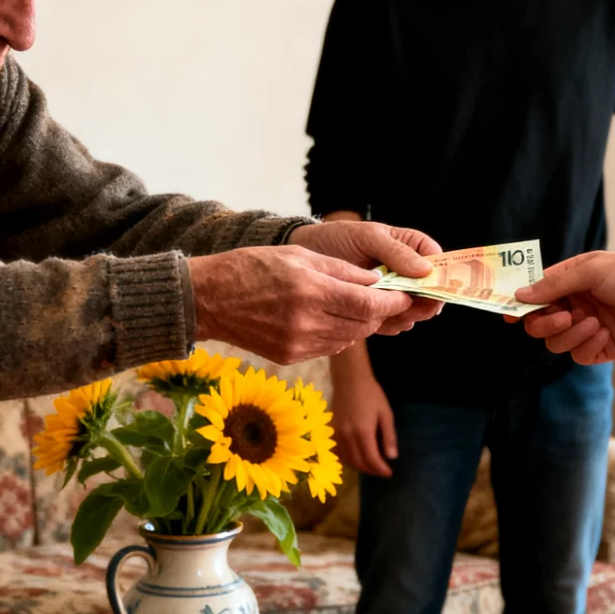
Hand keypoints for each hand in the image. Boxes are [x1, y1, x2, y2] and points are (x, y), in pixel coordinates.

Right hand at [188, 245, 416, 363]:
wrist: (209, 299)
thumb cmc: (252, 267)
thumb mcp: (299, 256)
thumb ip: (341, 271)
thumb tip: (376, 282)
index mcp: (311, 291)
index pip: (368, 302)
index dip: (392, 301)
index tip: (405, 296)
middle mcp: (307, 322)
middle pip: (363, 324)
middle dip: (378, 312)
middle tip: (384, 299)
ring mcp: (298, 344)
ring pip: (348, 339)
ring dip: (359, 324)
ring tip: (354, 307)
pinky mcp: (290, 357)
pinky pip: (328, 347)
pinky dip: (337, 334)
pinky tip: (329, 319)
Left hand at [289, 220, 442, 334]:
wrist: (307, 255)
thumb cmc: (338, 238)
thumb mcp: (367, 237)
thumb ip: (396, 251)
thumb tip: (425, 269)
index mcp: (409, 247)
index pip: (436, 261)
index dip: (440, 275)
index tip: (436, 287)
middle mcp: (405, 272)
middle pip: (428, 290)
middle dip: (424, 301)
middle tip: (412, 307)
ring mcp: (392, 292)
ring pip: (412, 309)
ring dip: (407, 315)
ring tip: (393, 315)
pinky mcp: (376, 309)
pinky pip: (392, 320)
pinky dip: (390, 323)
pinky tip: (380, 322)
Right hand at [331, 362, 395, 477]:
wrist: (349, 379)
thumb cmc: (371, 394)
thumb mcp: (385, 413)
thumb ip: (389, 436)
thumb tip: (392, 457)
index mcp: (363, 432)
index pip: (371, 459)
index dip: (381, 469)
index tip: (389, 473)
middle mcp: (348, 436)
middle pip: (358, 462)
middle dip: (371, 470)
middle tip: (382, 471)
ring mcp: (337, 434)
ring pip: (347, 459)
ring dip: (360, 467)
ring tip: (372, 466)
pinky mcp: (332, 430)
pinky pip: (339, 452)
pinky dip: (349, 459)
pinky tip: (357, 457)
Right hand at [514, 252, 614, 363]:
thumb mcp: (592, 270)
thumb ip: (555, 285)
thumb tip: (519, 296)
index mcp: (571, 282)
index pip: (534, 296)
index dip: (519, 305)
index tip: (507, 313)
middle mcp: (576, 306)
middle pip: (539, 324)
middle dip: (543, 323)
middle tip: (561, 317)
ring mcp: (589, 328)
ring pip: (556, 342)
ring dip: (569, 335)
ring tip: (593, 322)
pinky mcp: (604, 349)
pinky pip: (580, 356)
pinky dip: (587, 346)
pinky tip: (605, 334)